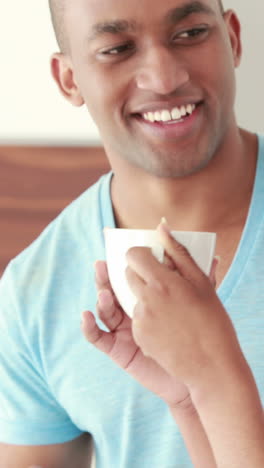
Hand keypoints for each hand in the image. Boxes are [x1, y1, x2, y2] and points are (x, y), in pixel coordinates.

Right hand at [81, 260, 191, 408]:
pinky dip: (88, 326)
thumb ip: (201, 284)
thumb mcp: (197, 306)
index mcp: (147, 298)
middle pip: (112, 290)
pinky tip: (86, 315)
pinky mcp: (117, 349)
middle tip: (102, 264)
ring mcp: (122, 329)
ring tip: (104, 291)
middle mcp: (131, 311)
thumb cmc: (196, 338)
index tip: (122, 251)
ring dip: (100, 298)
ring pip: (104, 309)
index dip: (124, 265)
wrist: (196, 373)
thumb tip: (216, 256)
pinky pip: (97, 337)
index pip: (131, 277)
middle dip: (105, 277)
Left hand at [126, 222, 238, 388]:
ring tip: (169, 307)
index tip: (149, 257)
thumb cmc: (212, 320)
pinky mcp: (138, 338)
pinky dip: (146, 317)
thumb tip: (161, 227)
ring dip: (143, 296)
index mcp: (162, 282)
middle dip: (138, 273)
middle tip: (159, 280)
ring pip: (132, 297)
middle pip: (127, 275)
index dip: (139, 254)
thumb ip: (179, 253)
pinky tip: (166, 325)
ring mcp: (140, 320)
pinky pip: (136, 319)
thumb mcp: (201, 283)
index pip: (133, 256)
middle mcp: (145, 300)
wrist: (212, 366)